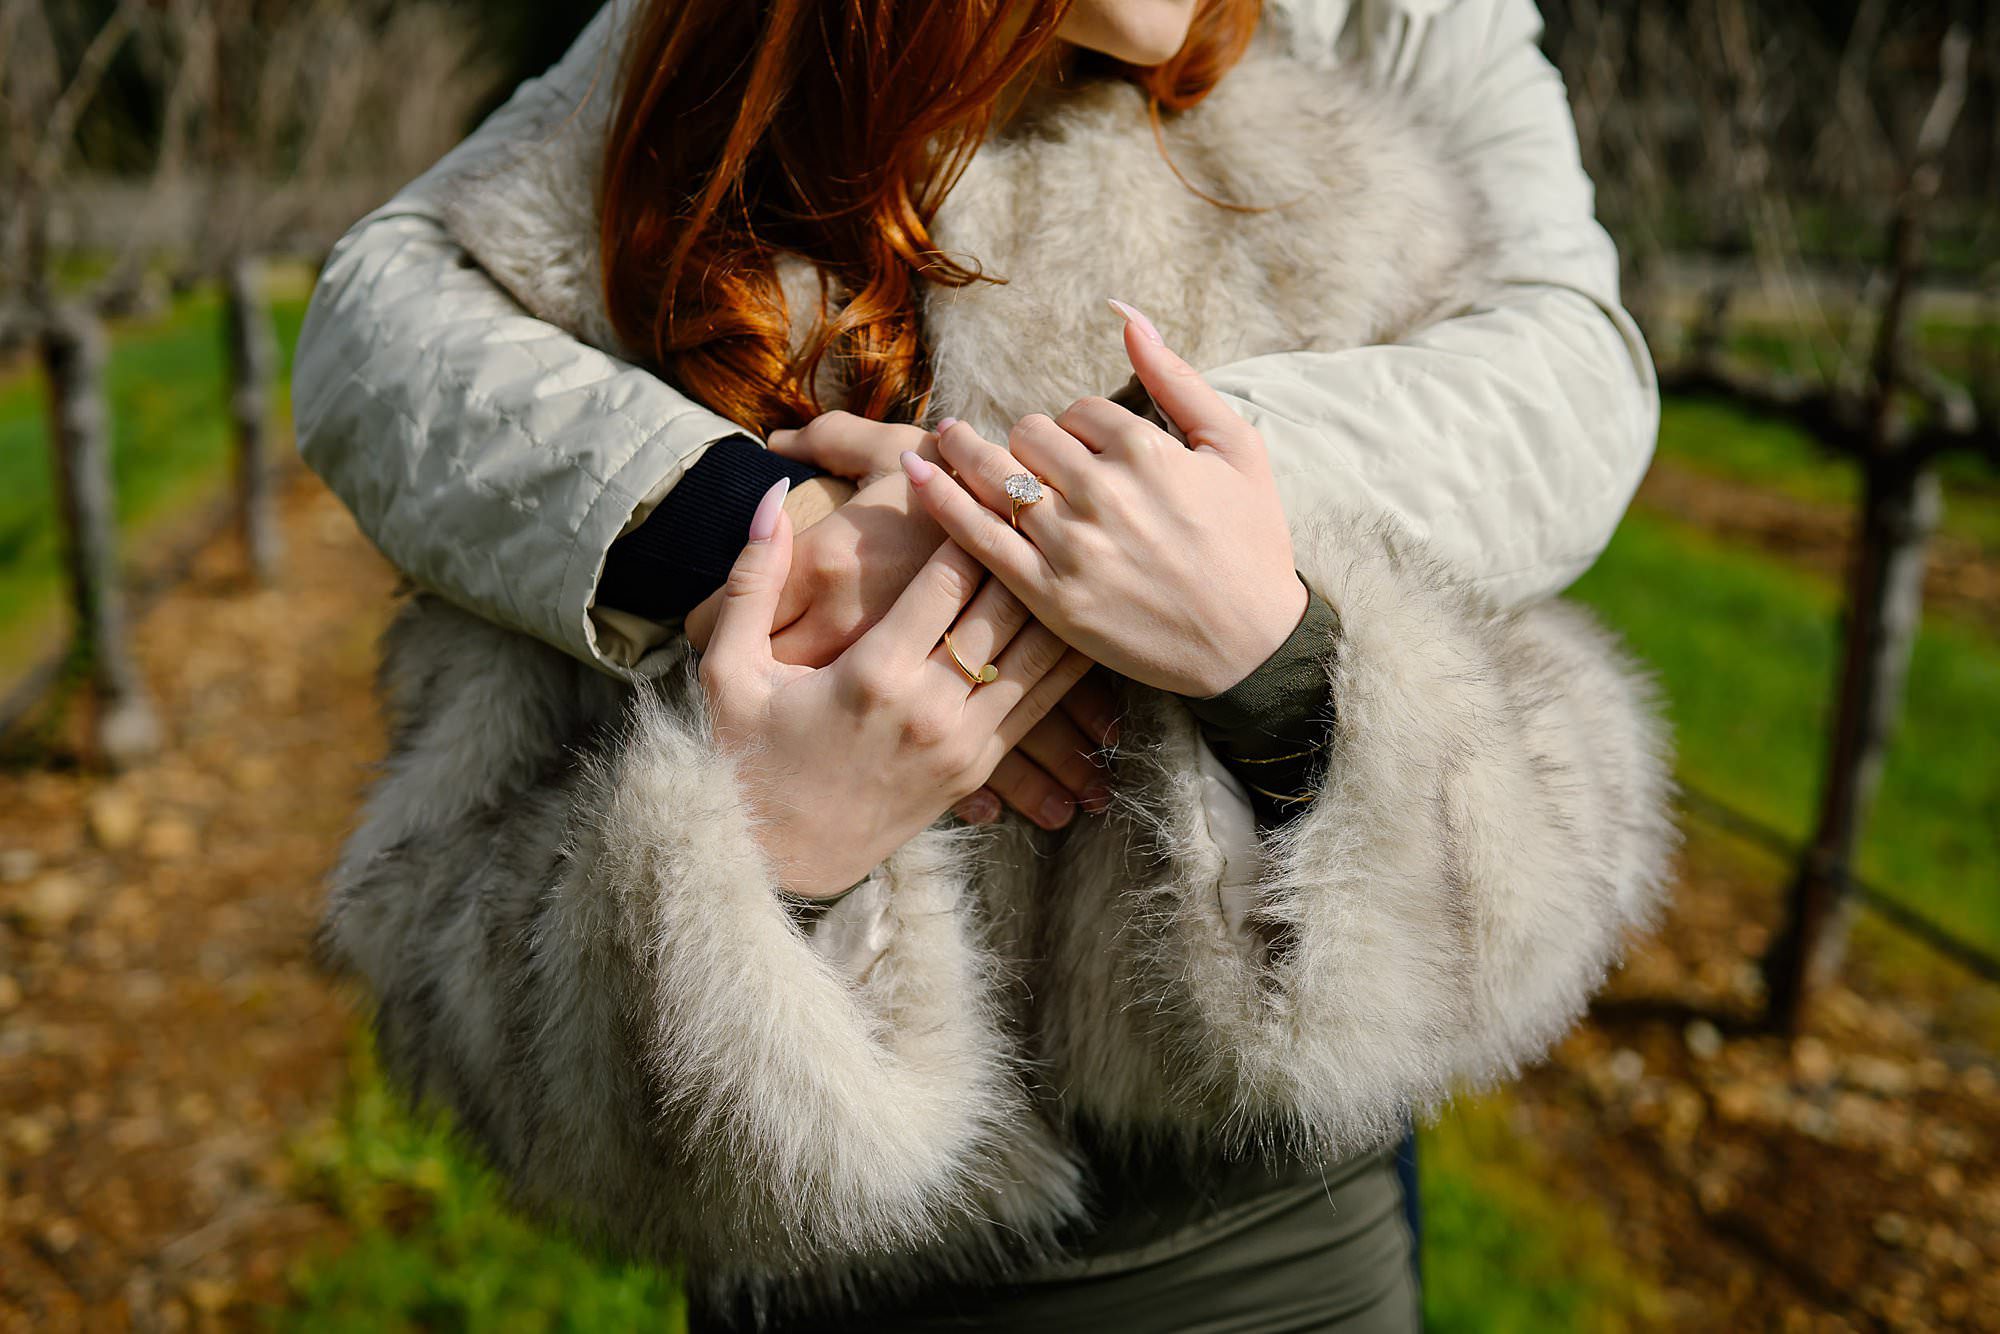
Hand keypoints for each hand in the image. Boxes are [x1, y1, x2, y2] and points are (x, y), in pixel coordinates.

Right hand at [712, 411, 1124, 830]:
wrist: (774, 859)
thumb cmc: (745, 756)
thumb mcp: (730, 669)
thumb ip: (753, 580)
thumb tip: (769, 499)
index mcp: (873, 675)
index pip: (946, 578)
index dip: (971, 518)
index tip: (988, 473)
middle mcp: (930, 709)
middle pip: (1004, 608)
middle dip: (1027, 545)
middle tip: (1051, 491)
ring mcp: (961, 744)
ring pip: (1038, 657)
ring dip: (1061, 596)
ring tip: (1084, 540)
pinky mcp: (976, 770)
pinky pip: (1041, 704)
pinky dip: (1069, 660)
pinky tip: (1089, 620)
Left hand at [897, 301, 1306, 698]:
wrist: (1252, 646)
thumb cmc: (1251, 541)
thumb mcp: (1235, 446)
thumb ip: (1177, 376)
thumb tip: (1125, 312)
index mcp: (1146, 451)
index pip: (1077, 411)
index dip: (1076, 426)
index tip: (1085, 451)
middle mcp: (1102, 493)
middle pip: (1029, 435)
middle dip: (1027, 440)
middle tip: (1028, 457)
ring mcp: (1072, 546)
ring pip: (995, 475)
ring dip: (967, 453)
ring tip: (945, 439)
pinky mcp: (1050, 596)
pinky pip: (978, 537)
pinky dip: (941, 498)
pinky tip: (915, 470)